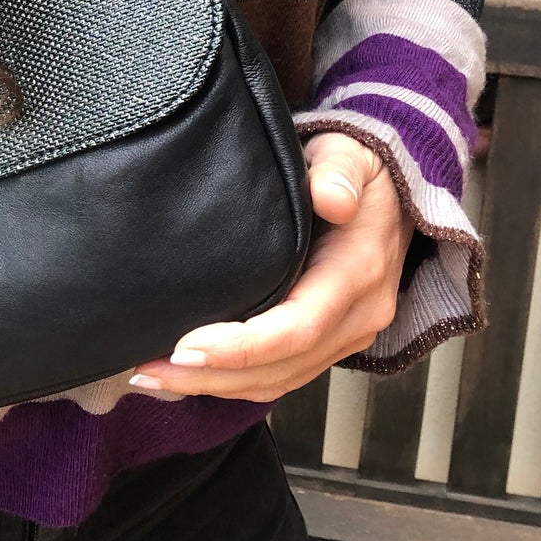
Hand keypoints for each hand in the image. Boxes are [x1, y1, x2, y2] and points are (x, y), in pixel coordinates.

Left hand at [129, 133, 414, 403]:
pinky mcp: (332, 339)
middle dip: (211, 376)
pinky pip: (284, 375)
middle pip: (281, 367)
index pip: (297, 327)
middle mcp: (358, 314)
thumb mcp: (349, 155)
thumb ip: (337, 172)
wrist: (394, 190)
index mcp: (357, 272)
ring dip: (215, 386)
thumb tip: (331, 197)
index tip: (184, 348)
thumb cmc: (359, 169)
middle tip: (147, 370)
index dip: (240, 347)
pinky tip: (190, 375)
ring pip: (279, 380)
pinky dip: (236, 382)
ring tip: (153, 376)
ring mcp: (347, 333)